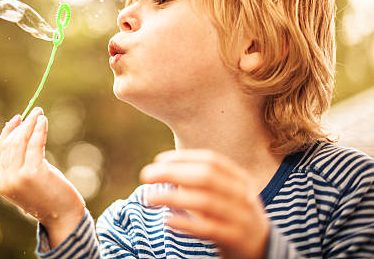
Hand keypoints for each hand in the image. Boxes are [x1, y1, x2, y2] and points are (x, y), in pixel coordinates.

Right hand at [0, 107, 85, 247]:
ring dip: (30, 124)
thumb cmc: (50, 198)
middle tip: (33, 112)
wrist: (64, 218)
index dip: (7, 133)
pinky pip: (34, 144)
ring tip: (39, 113)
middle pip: (10, 144)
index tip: (16, 119)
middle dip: (21, 125)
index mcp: (2, 184)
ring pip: (20, 142)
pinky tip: (43, 121)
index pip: (0, 151)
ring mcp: (18, 177)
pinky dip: (38, 130)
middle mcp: (6, 181)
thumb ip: (22, 164)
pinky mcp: (33, 172)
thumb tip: (25, 133)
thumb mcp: (30, 181)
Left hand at [140, 149, 268, 258]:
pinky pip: (209, 229)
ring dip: (173, 197)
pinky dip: (186, 223)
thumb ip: (198, 181)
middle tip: (146, 175)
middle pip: (206, 177)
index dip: (183, 158)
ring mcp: (242, 217)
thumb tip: (162, 170)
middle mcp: (243, 195)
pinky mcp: (236, 239)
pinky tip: (167, 220)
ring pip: (206, 202)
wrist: (262, 250)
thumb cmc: (231, 216)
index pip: (211, 160)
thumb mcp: (222, 194)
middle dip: (173, 173)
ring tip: (148, 198)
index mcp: (240, 179)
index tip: (158, 160)